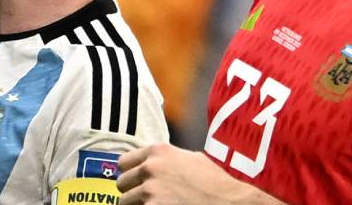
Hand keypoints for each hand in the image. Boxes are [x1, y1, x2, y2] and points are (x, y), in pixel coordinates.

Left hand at [117, 144, 263, 204]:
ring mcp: (150, 191)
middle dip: (132, 193)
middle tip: (147, 199)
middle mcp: (151, 168)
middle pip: (122, 184)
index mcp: (158, 152)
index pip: (124, 162)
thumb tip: (152, 164)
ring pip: (125, 203)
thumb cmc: (215, 183)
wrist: (229, 202)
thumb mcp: (191, 159)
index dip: (131, 174)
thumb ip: (167, 159)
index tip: (135, 182)